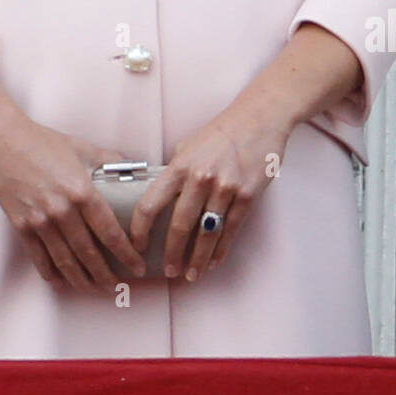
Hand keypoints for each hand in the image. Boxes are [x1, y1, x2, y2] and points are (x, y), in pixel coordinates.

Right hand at [0, 110, 146, 292]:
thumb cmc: (43, 141)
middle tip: (116, 286)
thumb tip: (132, 167)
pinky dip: (50, 273)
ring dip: (81, 279)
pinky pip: (39, 257)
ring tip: (92, 288)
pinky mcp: (21, 225)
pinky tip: (60, 281)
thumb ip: (108, 160)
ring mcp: (40, 220)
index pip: (110, 232)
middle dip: (105, 274)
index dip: (126, 254)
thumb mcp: (82, 147)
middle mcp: (62, 210)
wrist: (3, 140)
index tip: (136, 267)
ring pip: (65, 260)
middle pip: (88, 253)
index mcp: (81, 191)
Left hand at [129, 108, 288, 282]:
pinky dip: (221, 251)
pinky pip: (231, 230)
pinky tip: (213, 262)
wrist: (258, 119)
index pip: (150, 203)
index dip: (140, 230)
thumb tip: (160, 198)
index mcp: (180, 165)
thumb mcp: (188, 147)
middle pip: (179, 225)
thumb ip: (174, 173)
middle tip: (168, 271)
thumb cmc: (220, 133)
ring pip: (206, 234)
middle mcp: (200, 178)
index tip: (137, 246)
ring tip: (191, 274)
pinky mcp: (247, 195)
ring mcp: (225, 188)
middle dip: (171, 254)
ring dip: (197, 259)